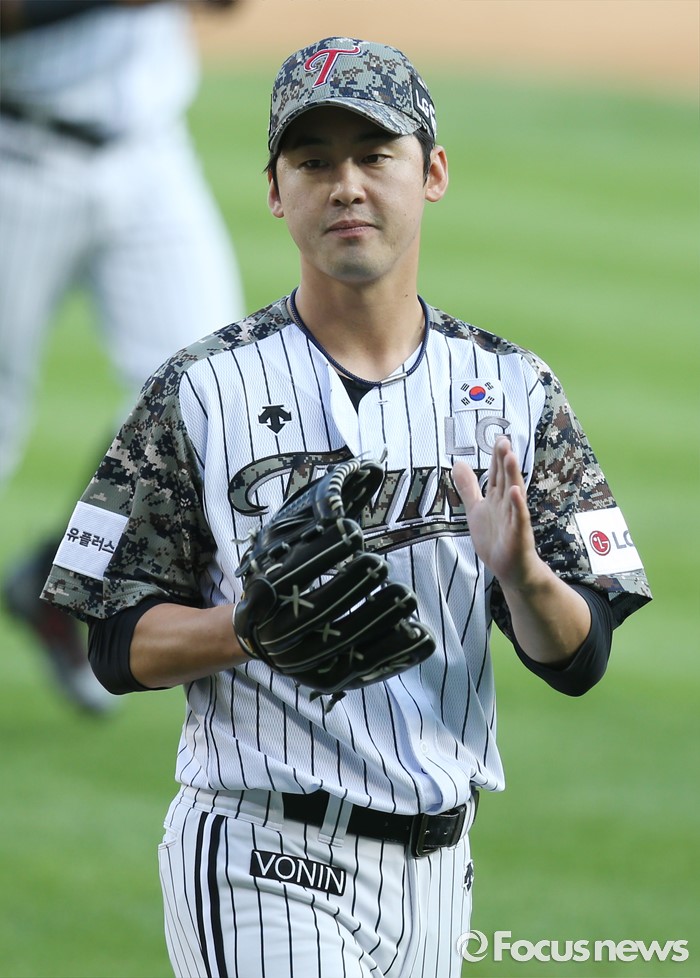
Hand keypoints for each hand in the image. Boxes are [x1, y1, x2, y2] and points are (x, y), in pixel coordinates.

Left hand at [452, 437, 539, 589]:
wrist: (510, 568)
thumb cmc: (495, 539)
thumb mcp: (476, 509)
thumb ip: (468, 487)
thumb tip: (458, 463)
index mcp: (496, 498)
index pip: (496, 474)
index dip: (496, 457)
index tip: (497, 438)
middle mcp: (507, 504)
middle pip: (505, 478)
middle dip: (504, 460)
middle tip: (503, 440)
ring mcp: (514, 518)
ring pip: (513, 493)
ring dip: (512, 475)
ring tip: (511, 457)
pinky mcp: (518, 533)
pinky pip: (518, 517)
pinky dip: (517, 505)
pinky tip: (515, 492)